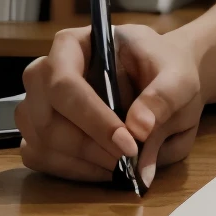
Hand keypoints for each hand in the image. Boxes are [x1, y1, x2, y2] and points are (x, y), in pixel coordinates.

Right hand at [18, 23, 203, 186]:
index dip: (92, 116)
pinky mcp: (40, 132)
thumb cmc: (166, 70)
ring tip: (121, 166)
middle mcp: (46, 73)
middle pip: (47, 116)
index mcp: (74, 44)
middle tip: (127, 159)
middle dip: (88, 145)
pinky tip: (106, 170)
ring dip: (81, 161)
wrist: (165, 82)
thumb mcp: (178, 76)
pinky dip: (73, 170)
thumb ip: (163, 96)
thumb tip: (139, 129)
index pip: (64, 81)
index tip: (128, 142)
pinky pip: (40, 157)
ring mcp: (38, 104)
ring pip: (41, 141)